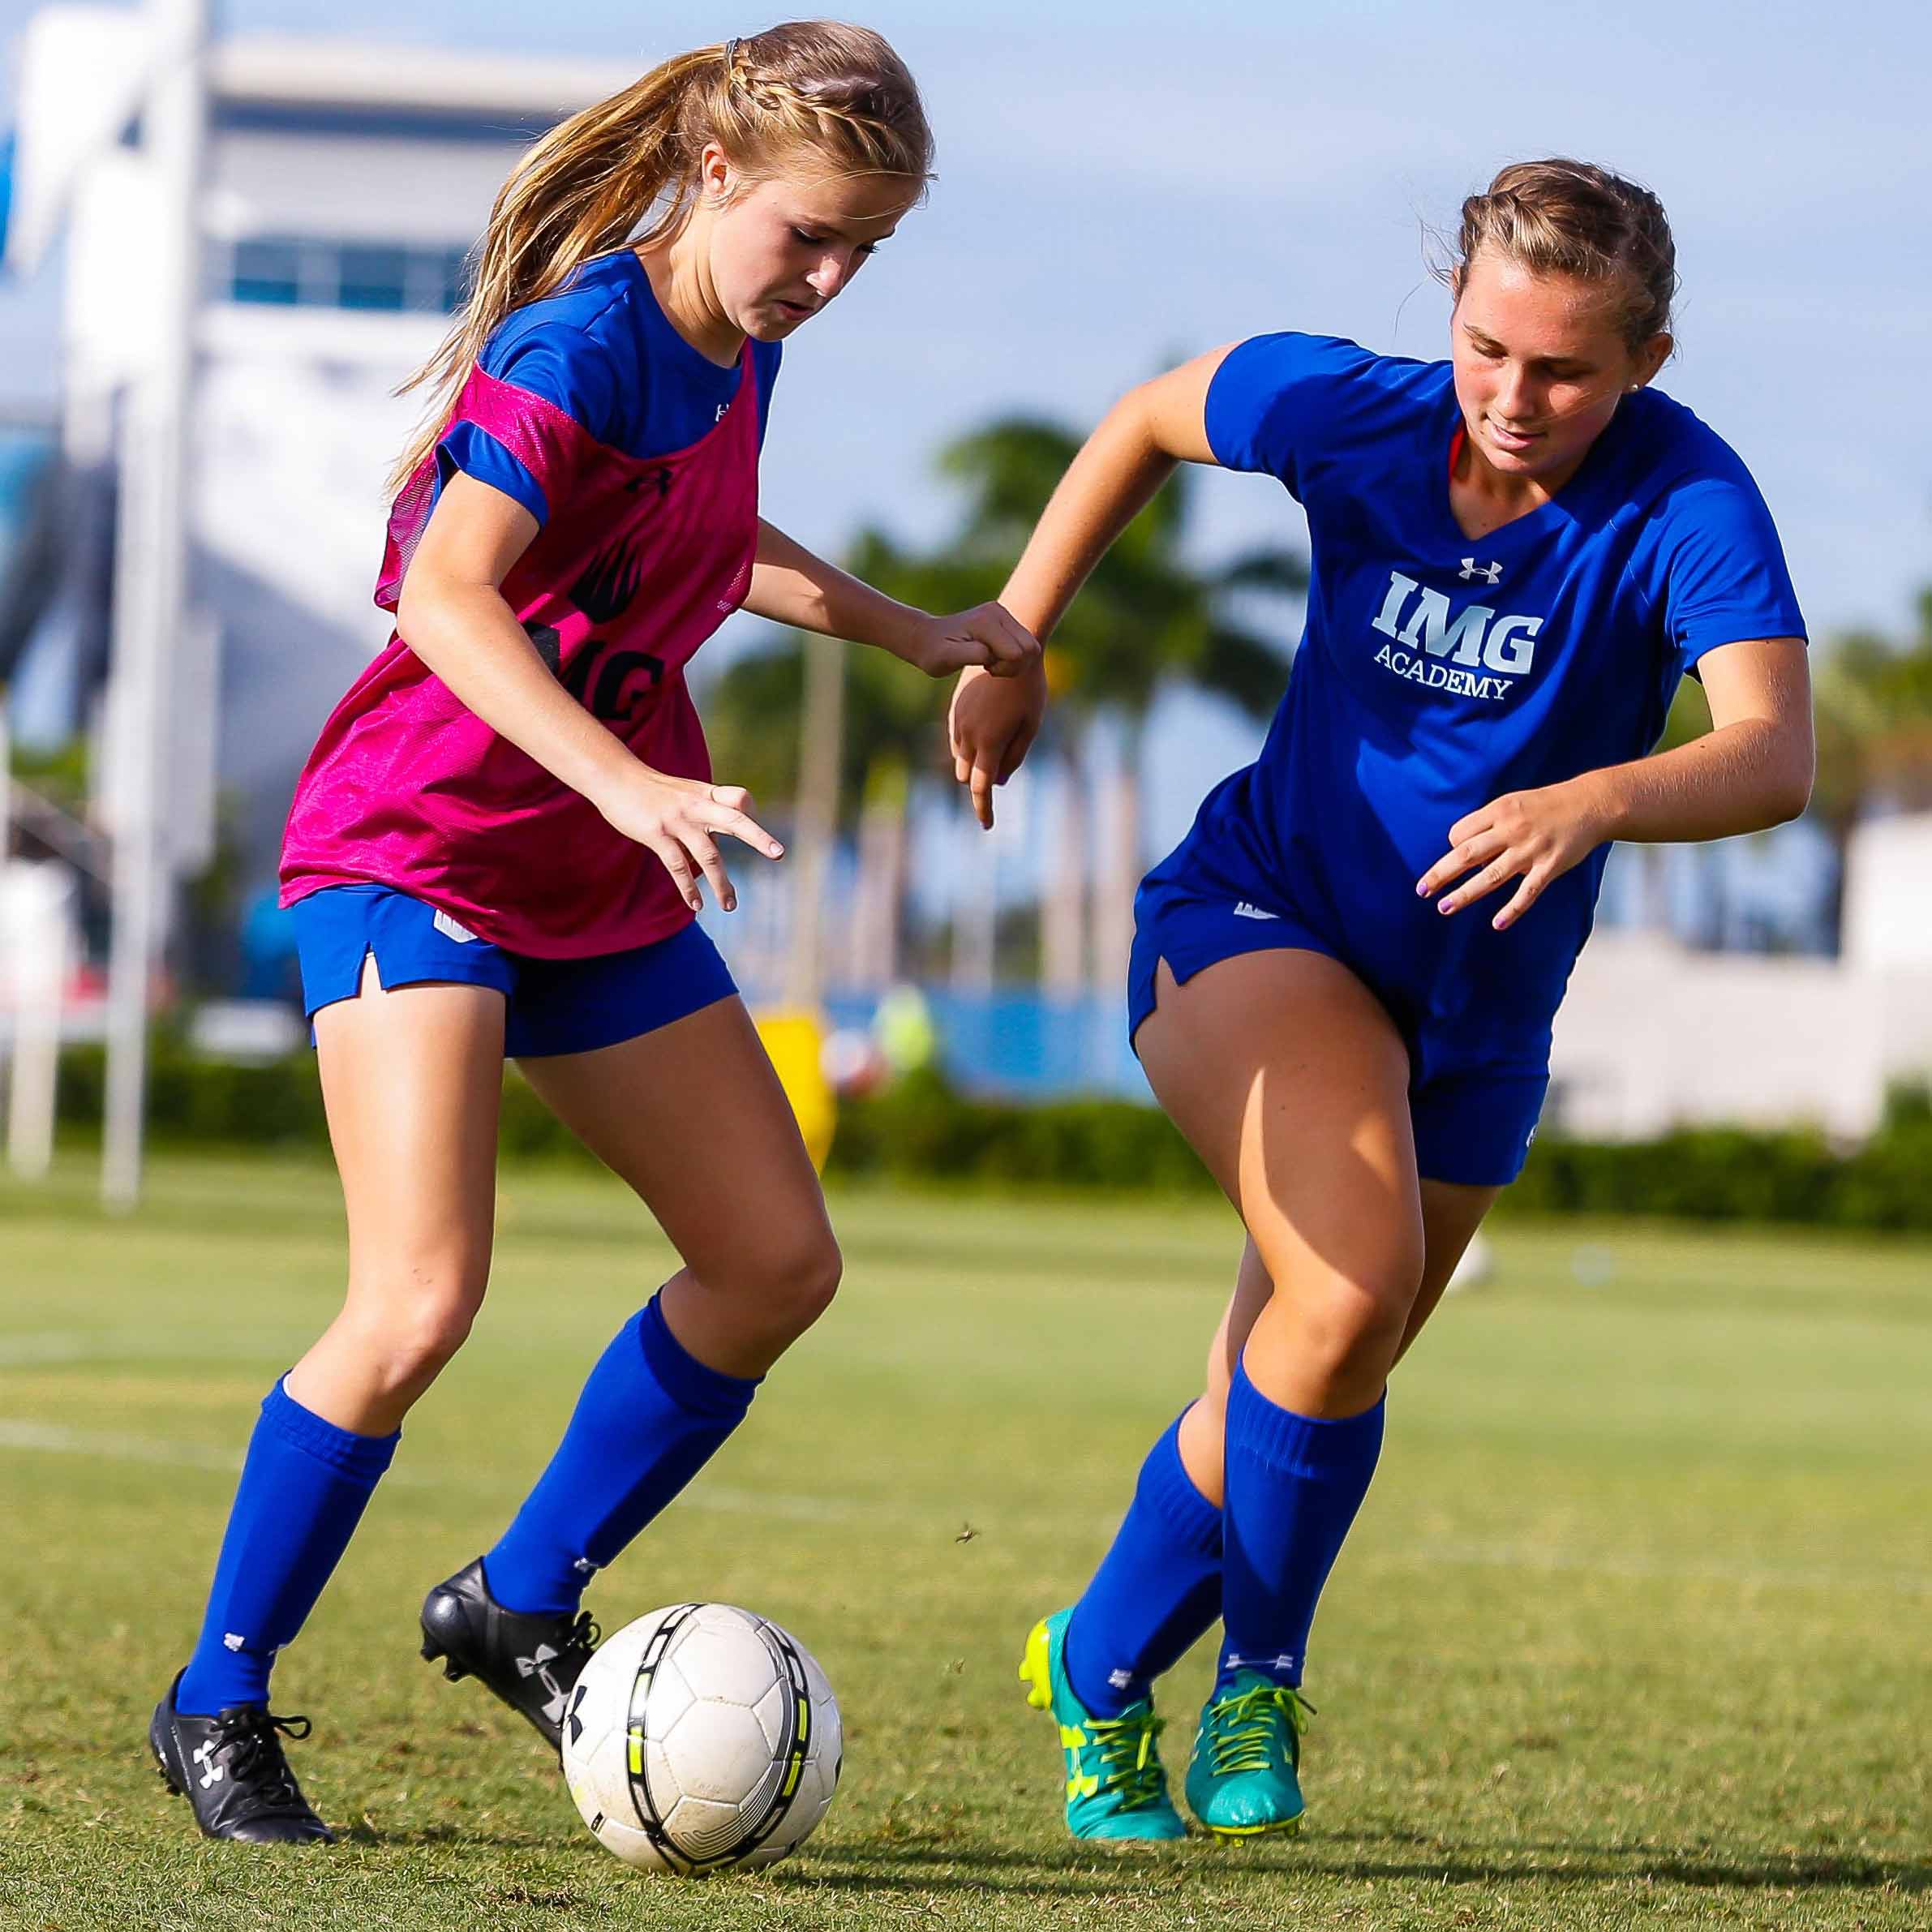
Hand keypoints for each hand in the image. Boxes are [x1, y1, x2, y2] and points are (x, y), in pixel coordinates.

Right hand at [593, 767, 783, 913]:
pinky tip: (696, 905)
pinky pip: (678, 866)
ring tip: (730, 906)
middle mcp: (697, 806)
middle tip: (779, 854)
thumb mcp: (685, 796)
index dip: (752, 814)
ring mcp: (677, 820)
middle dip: (758, 837)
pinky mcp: (656, 834)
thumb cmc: (653, 791)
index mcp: (706, 794)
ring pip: (708, 854)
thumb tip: (713, 856)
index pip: (740, 799)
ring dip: (722, 883)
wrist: (615, 776)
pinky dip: (688, 888)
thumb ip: (703, 821)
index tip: (758, 834)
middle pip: (735, 819)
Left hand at [904, 602, 1040, 679]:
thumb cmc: (933, 652)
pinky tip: (991, 657)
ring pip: (1031, 647)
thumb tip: (990, 654)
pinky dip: (1013, 657)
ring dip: (1014, 662)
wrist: (927, 637)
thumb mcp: (946, 658)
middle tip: (989, 667)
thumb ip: (970, 654)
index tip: (984, 667)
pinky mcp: (1005, 618)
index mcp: (986, 622)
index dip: (1005, 668)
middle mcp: (998, 612)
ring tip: (989, 663)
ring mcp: (1003, 613)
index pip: (1017, 653)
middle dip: (1014, 665)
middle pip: (1030, 648)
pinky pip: (1025, 644)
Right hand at [949, 659, 1045, 828]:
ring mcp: (958, 721)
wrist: (1009, 648)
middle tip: (999, 782)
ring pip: (959, 758)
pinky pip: (956, 739)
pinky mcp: (954, 709)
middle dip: (980, 785)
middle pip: (967, 776)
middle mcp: (968, 735)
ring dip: (973, 765)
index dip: (984, 810)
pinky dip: (967, 748)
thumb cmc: (1028, 688)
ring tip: (995, 754)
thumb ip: (1015, 755)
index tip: (988, 826)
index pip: (982, 788)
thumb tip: (999, 781)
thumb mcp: (1030, 724)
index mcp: (990, 742)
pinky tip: (984, 736)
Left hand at [1416, 777, 1608, 929]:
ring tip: (1444, 907)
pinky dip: (1512, 909)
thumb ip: (1488, 824)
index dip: (1452, 847)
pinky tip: (1497, 924)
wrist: (1590, 804)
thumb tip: (1461, 849)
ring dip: (1465, 894)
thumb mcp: (1512, 803)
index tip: (1454, 856)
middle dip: (1441, 874)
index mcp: (1499, 812)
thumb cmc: (1545, 806)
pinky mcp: (1550, 866)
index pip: (1460, 834)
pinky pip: (1527, 892)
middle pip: (1467, 855)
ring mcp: (1531, 850)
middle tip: (1422, 890)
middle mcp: (1512, 830)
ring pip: (1491, 876)